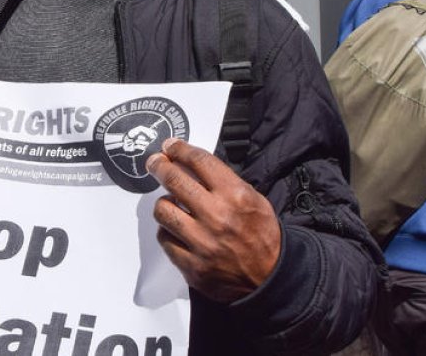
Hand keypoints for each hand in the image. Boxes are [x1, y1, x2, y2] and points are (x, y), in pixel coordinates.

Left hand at [146, 138, 280, 301]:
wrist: (270, 278)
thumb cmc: (262, 235)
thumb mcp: (254, 199)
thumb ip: (224, 182)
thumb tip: (190, 165)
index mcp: (235, 196)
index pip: (199, 161)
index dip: (180, 149)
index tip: (170, 146)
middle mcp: (217, 216)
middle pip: (174, 180)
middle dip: (160, 166)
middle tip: (155, 163)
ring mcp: (202, 242)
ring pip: (162, 210)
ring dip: (164, 204)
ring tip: (170, 204)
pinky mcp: (192, 265)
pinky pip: (165, 239)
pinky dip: (168, 232)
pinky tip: (176, 230)